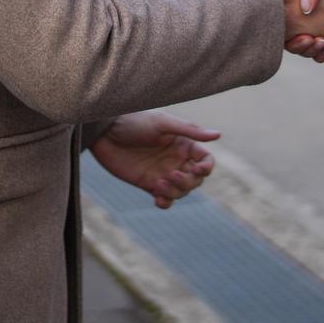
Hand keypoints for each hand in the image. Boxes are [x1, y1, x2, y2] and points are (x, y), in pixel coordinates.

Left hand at [90, 111, 219, 209]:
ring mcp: (163, 173)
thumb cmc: (134, 121)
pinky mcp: (148, 184)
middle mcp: (176, 159)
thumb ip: (190, 131)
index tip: (197, 169)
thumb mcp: (163, 123)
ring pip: (182, 191)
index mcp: (183, 144)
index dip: (206, 168)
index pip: (205, 160)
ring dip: (175, 192)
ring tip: (158, 185)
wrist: (105, 133)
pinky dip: (166, 202)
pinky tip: (157, 198)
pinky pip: (165, 199)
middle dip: (187, 182)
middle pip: (196, 179)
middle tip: (170, 176)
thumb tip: (218, 135)